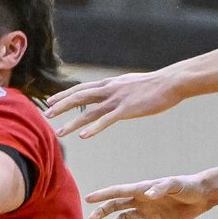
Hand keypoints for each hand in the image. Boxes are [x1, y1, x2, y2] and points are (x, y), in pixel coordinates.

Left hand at [45, 70, 181, 137]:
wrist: (171, 82)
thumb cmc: (155, 85)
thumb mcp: (131, 84)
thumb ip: (119, 89)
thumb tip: (113, 92)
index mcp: (110, 83)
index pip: (81, 88)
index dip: (65, 95)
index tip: (51, 100)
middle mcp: (109, 89)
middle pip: (79, 97)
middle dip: (61, 106)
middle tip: (46, 114)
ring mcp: (117, 99)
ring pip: (89, 111)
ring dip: (72, 122)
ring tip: (59, 132)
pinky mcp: (127, 109)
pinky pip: (106, 121)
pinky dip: (94, 128)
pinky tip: (84, 137)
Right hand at [85, 169, 217, 218]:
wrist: (202, 196)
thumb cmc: (187, 186)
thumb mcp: (174, 184)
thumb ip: (160, 188)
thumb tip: (147, 195)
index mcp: (142, 189)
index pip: (118, 191)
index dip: (103, 195)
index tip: (88, 199)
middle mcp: (142, 200)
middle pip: (117, 206)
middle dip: (103, 211)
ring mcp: (148, 212)